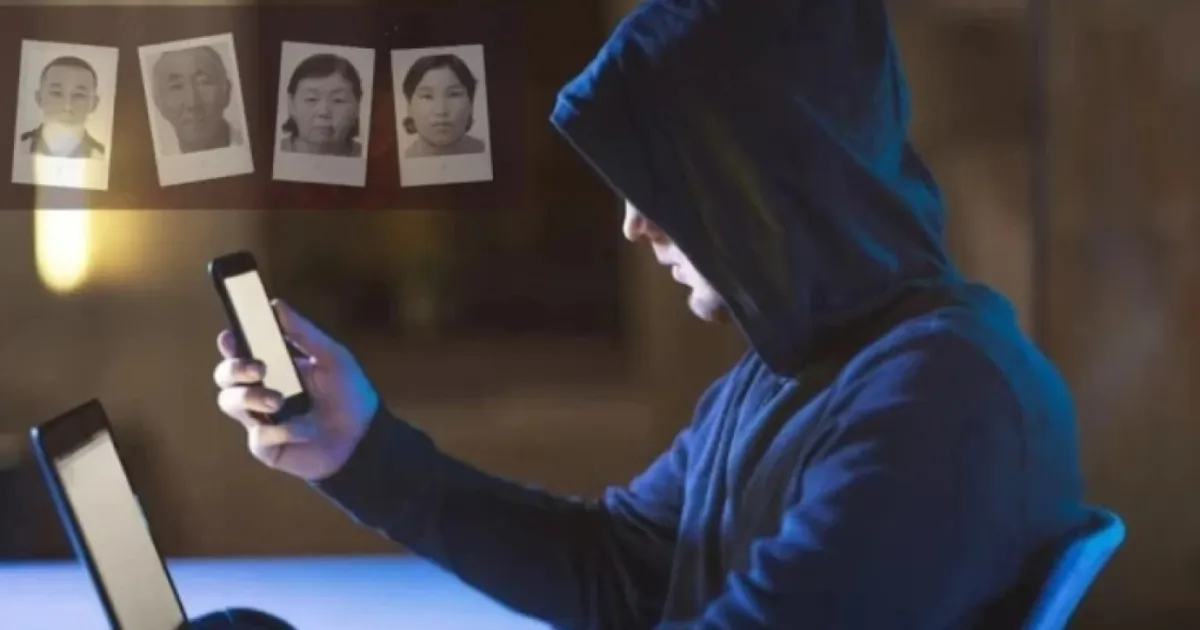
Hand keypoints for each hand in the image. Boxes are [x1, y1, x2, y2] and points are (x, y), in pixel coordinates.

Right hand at [212, 300, 378, 481]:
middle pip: (225, 375)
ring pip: (229, 402)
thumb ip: (303, 332)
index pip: (241, 351)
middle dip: (234, 368)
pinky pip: (258, 435)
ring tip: (278, 401)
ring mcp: (260, 418)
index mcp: (275, 366)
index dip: (230, 344)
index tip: (229, 337)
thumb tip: (275, 303)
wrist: (364, 437)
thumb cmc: (349, 394)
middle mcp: (261, 390)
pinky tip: (303, 431)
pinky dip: (280, 431)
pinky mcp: (265, 446)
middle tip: (260, 369)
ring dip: (250, 397)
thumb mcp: (331, 357)